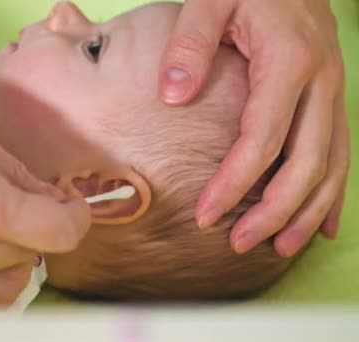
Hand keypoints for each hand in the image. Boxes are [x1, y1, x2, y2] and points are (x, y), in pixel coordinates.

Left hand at [158, 0, 348, 256]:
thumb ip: (190, 44)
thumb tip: (172, 96)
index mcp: (289, 61)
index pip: (263, 138)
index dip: (235, 181)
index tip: (207, 214)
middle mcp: (321, 82)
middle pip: (306, 162)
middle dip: (275, 210)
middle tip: (241, 243)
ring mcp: (332, 92)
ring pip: (331, 164)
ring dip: (307, 210)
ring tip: (280, 247)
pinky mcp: (331, 98)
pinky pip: (340, 152)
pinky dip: (332, 191)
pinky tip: (321, 223)